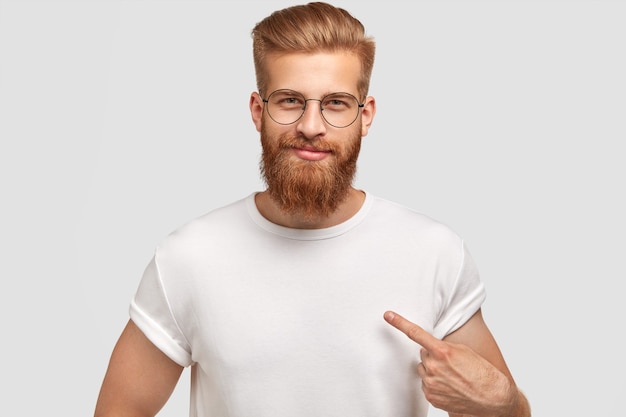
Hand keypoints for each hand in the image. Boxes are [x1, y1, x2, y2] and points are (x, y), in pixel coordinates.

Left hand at [383, 311, 515, 416]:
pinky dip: (434, 382)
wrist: (493, 399)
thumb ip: (443, 346)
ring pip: (423, 368)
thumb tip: (429, 346)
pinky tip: (449, 385)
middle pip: (423, 354)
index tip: (388, 315)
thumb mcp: (464, 351)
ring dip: (433, 370)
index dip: (400, 323)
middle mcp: (434, 367)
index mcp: (442, 351)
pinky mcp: (430, 396)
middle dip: (433, 356)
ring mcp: (431, 383)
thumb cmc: (482, 373)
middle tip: (451, 363)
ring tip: (452, 376)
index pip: (416, 333)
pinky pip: (425, 383)